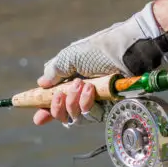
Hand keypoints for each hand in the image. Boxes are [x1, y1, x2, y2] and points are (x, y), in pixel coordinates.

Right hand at [32, 1, 167, 125]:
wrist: (130, 51)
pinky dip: (87, 105)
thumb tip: (41, 83)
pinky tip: (90, 91)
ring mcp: (98, 101)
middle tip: (60, 96)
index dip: (46, 109)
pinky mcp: (111, 107)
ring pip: (77, 117)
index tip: (38, 117)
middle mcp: (84, 91)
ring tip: (80, 86)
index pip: (56, 98)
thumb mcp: (72, 56)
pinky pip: (93, 116)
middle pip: (65, 113)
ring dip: (73, 104)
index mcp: (73, 77)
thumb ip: (55, 70)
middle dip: (58, 108)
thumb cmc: (101, 49)